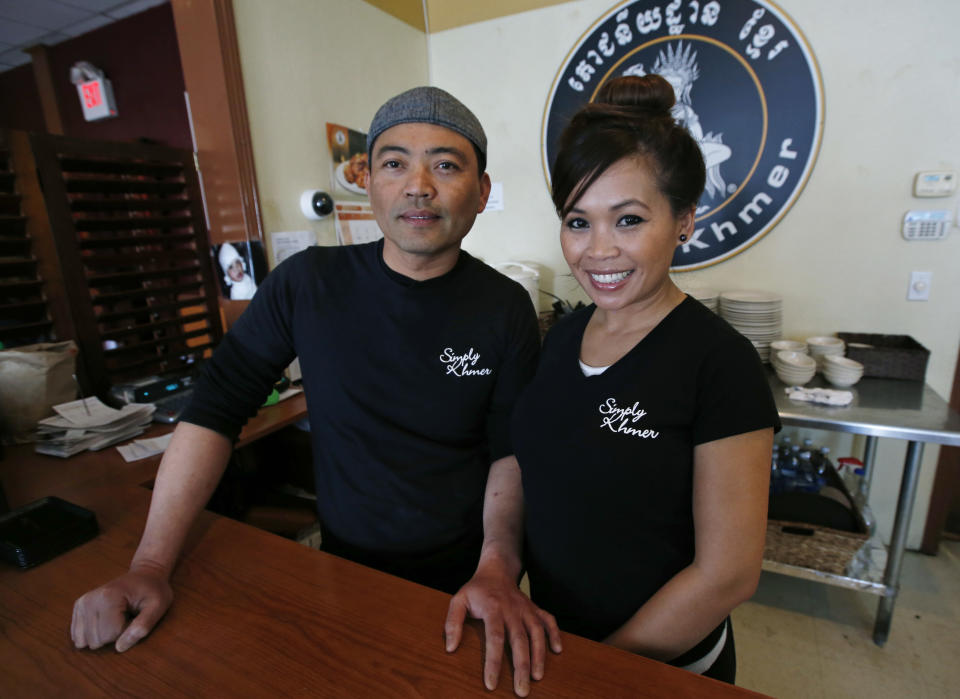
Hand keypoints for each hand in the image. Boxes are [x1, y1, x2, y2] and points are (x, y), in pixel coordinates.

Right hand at [71, 564, 172, 651]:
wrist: (145, 574)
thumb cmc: (154, 590)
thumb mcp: (158, 606)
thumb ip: (143, 626)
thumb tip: (119, 648)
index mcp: (108, 597)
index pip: (110, 635)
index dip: (126, 632)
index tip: (135, 616)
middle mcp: (90, 599)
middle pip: (96, 640)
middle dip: (114, 635)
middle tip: (127, 617)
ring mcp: (82, 603)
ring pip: (85, 641)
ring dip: (104, 635)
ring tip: (117, 618)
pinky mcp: (79, 607)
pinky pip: (78, 637)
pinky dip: (93, 634)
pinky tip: (106, 620)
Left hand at [444, 561, 561, 696]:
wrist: (496, 570)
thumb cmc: (476, 590)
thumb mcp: (458, 600)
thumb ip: (452, 622)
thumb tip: (450, 648)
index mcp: (492, 608)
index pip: (494, 638)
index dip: (493, 662)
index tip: (491, 684)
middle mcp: (512, 609)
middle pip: (519, 640)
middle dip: (521, 667)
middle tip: (521, 691)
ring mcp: (526, 609)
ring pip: (536, 633)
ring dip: (539, 655)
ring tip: (537, 677)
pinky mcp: (535, 609)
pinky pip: (548, 620)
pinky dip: (554, 634)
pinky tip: (557, 650)